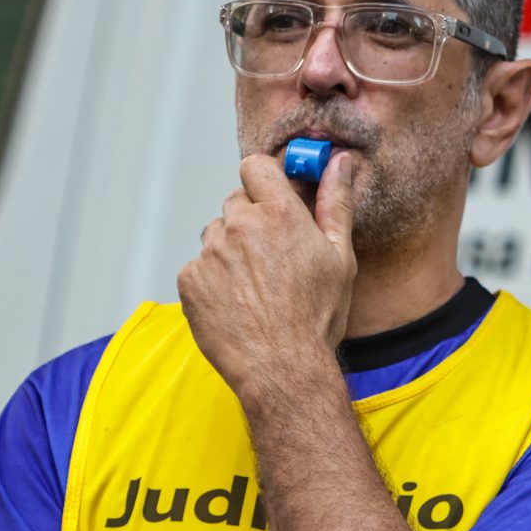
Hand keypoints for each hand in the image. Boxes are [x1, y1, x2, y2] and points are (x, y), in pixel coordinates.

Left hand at [177, 151, 356, 402]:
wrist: (281, 368)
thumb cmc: (315, 317)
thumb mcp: (340, 257)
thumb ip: (336, 202)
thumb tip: (340, 162)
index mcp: (279, 213)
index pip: (256, 167)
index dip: (263, 182)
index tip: (272, 200)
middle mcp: (241, 225)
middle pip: (236, 203)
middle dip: (250, 222)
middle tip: (269, 259)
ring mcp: (211, 252)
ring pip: (216, 235)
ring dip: (229, 251)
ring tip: (252, 288)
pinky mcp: (190, 279)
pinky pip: (198, 267)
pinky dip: (211, 280)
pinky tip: (234, 303)